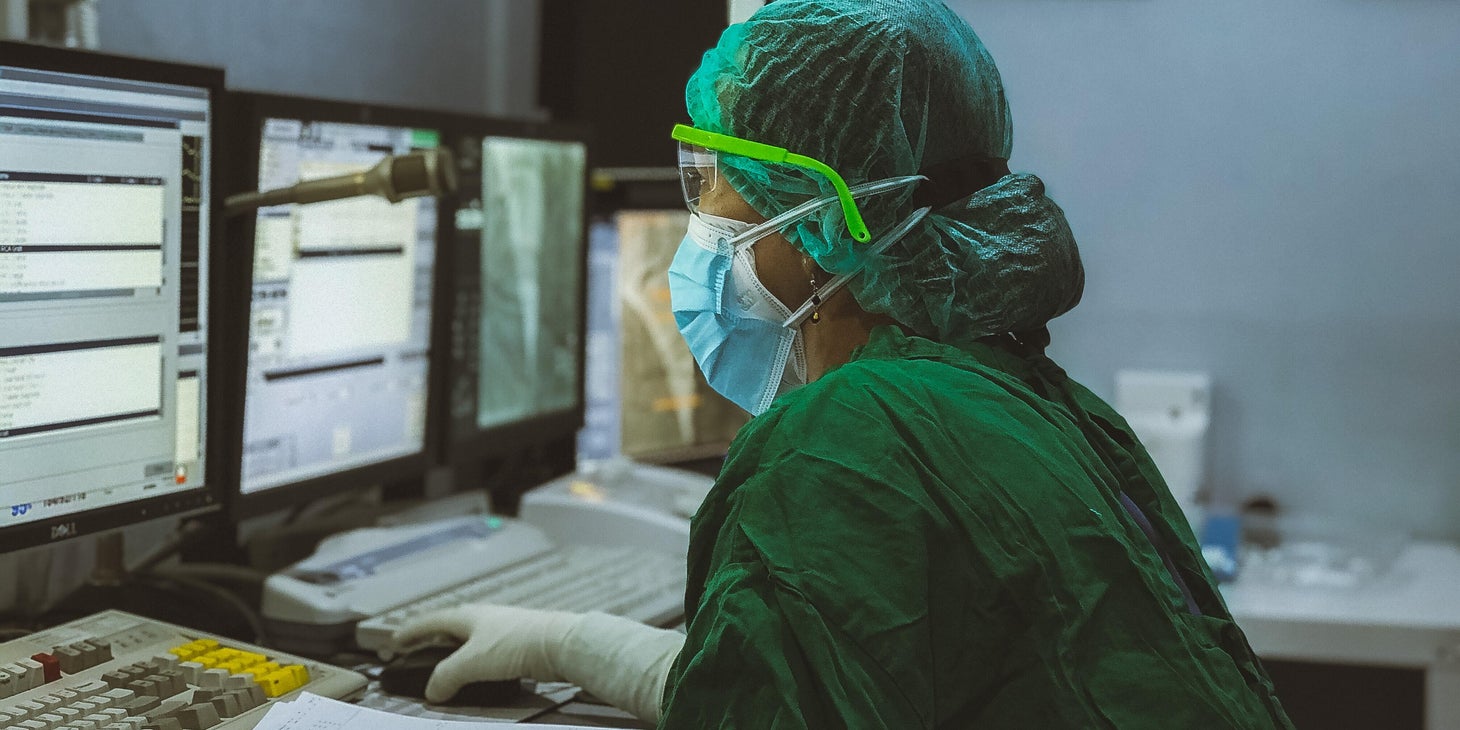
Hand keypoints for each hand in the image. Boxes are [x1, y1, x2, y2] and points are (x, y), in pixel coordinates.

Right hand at [392, 603, 579, 702]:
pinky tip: (478, 675)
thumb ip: (446, 677)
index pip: (431, 621)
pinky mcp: (518, 645)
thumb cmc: (518, 644)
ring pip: (469, 642)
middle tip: (417, 655)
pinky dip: (474, 664)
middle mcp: (485, 619)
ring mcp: (503, 631)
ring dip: (453, 655)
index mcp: (468, 616)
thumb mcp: (472, 662)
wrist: (561, 644)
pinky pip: (487, 654)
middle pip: (450, 629)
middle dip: (431, 642)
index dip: (411, 632)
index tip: (395, 640)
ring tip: (445, 670)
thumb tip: (432, 691)